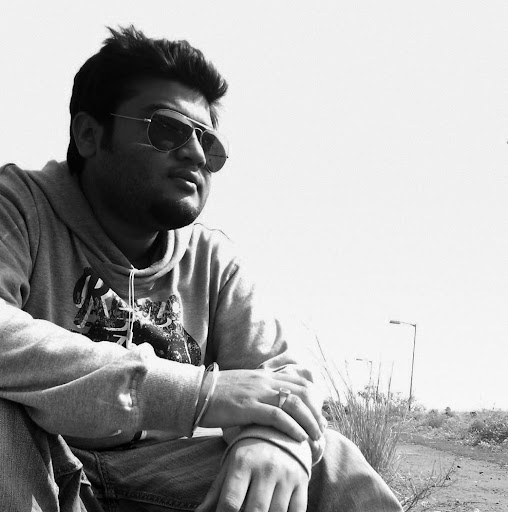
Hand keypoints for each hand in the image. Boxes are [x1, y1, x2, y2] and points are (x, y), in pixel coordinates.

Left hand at [196, 438, 308, 511]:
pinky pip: (298, 510)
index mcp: (243, 462)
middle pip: (255, 511)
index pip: (231, 502)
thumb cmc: (250, 450)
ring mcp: (286, 474)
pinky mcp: (303, 479)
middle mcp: (266, 467)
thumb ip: (217, 490)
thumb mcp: (232, 463)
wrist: (282, 426)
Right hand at [199, 369, 325, 441]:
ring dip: (309, 422)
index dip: (313, 397)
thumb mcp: (244, 386)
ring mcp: (257, 392)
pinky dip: (292, 427)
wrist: (195, 392)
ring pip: (294, 404)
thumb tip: (273, 404)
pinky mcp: (248, 406)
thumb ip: (260, 390)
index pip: (299, 381)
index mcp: (265, 375)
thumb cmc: (218, 393)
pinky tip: (299, 438)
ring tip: (315, 437)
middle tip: (321, 428)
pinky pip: (276, 415)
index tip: (318, 413)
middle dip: (316, 411)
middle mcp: (265, 380)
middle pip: (302, 392)